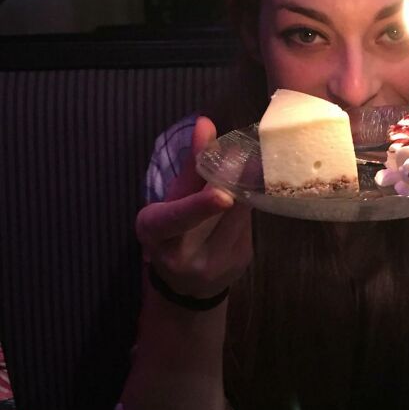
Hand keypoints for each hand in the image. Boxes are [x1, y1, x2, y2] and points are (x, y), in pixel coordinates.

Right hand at [135, 117, 252, 297]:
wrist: (186, 287)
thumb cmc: (170, 234)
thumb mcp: (169, 200)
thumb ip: (190, 165)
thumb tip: (205, 123)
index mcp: (156, 234)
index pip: (178, 218)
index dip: (200, 205)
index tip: (223, 195)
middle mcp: (186, 256)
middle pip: (222, 210)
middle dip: (233, 181)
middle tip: (241, 154)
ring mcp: (217, 265)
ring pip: (242, 215)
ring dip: (242, 193)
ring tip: (236, 183)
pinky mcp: (242, 263)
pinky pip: (250, 224)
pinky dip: (246, 210)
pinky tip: (236, 210)